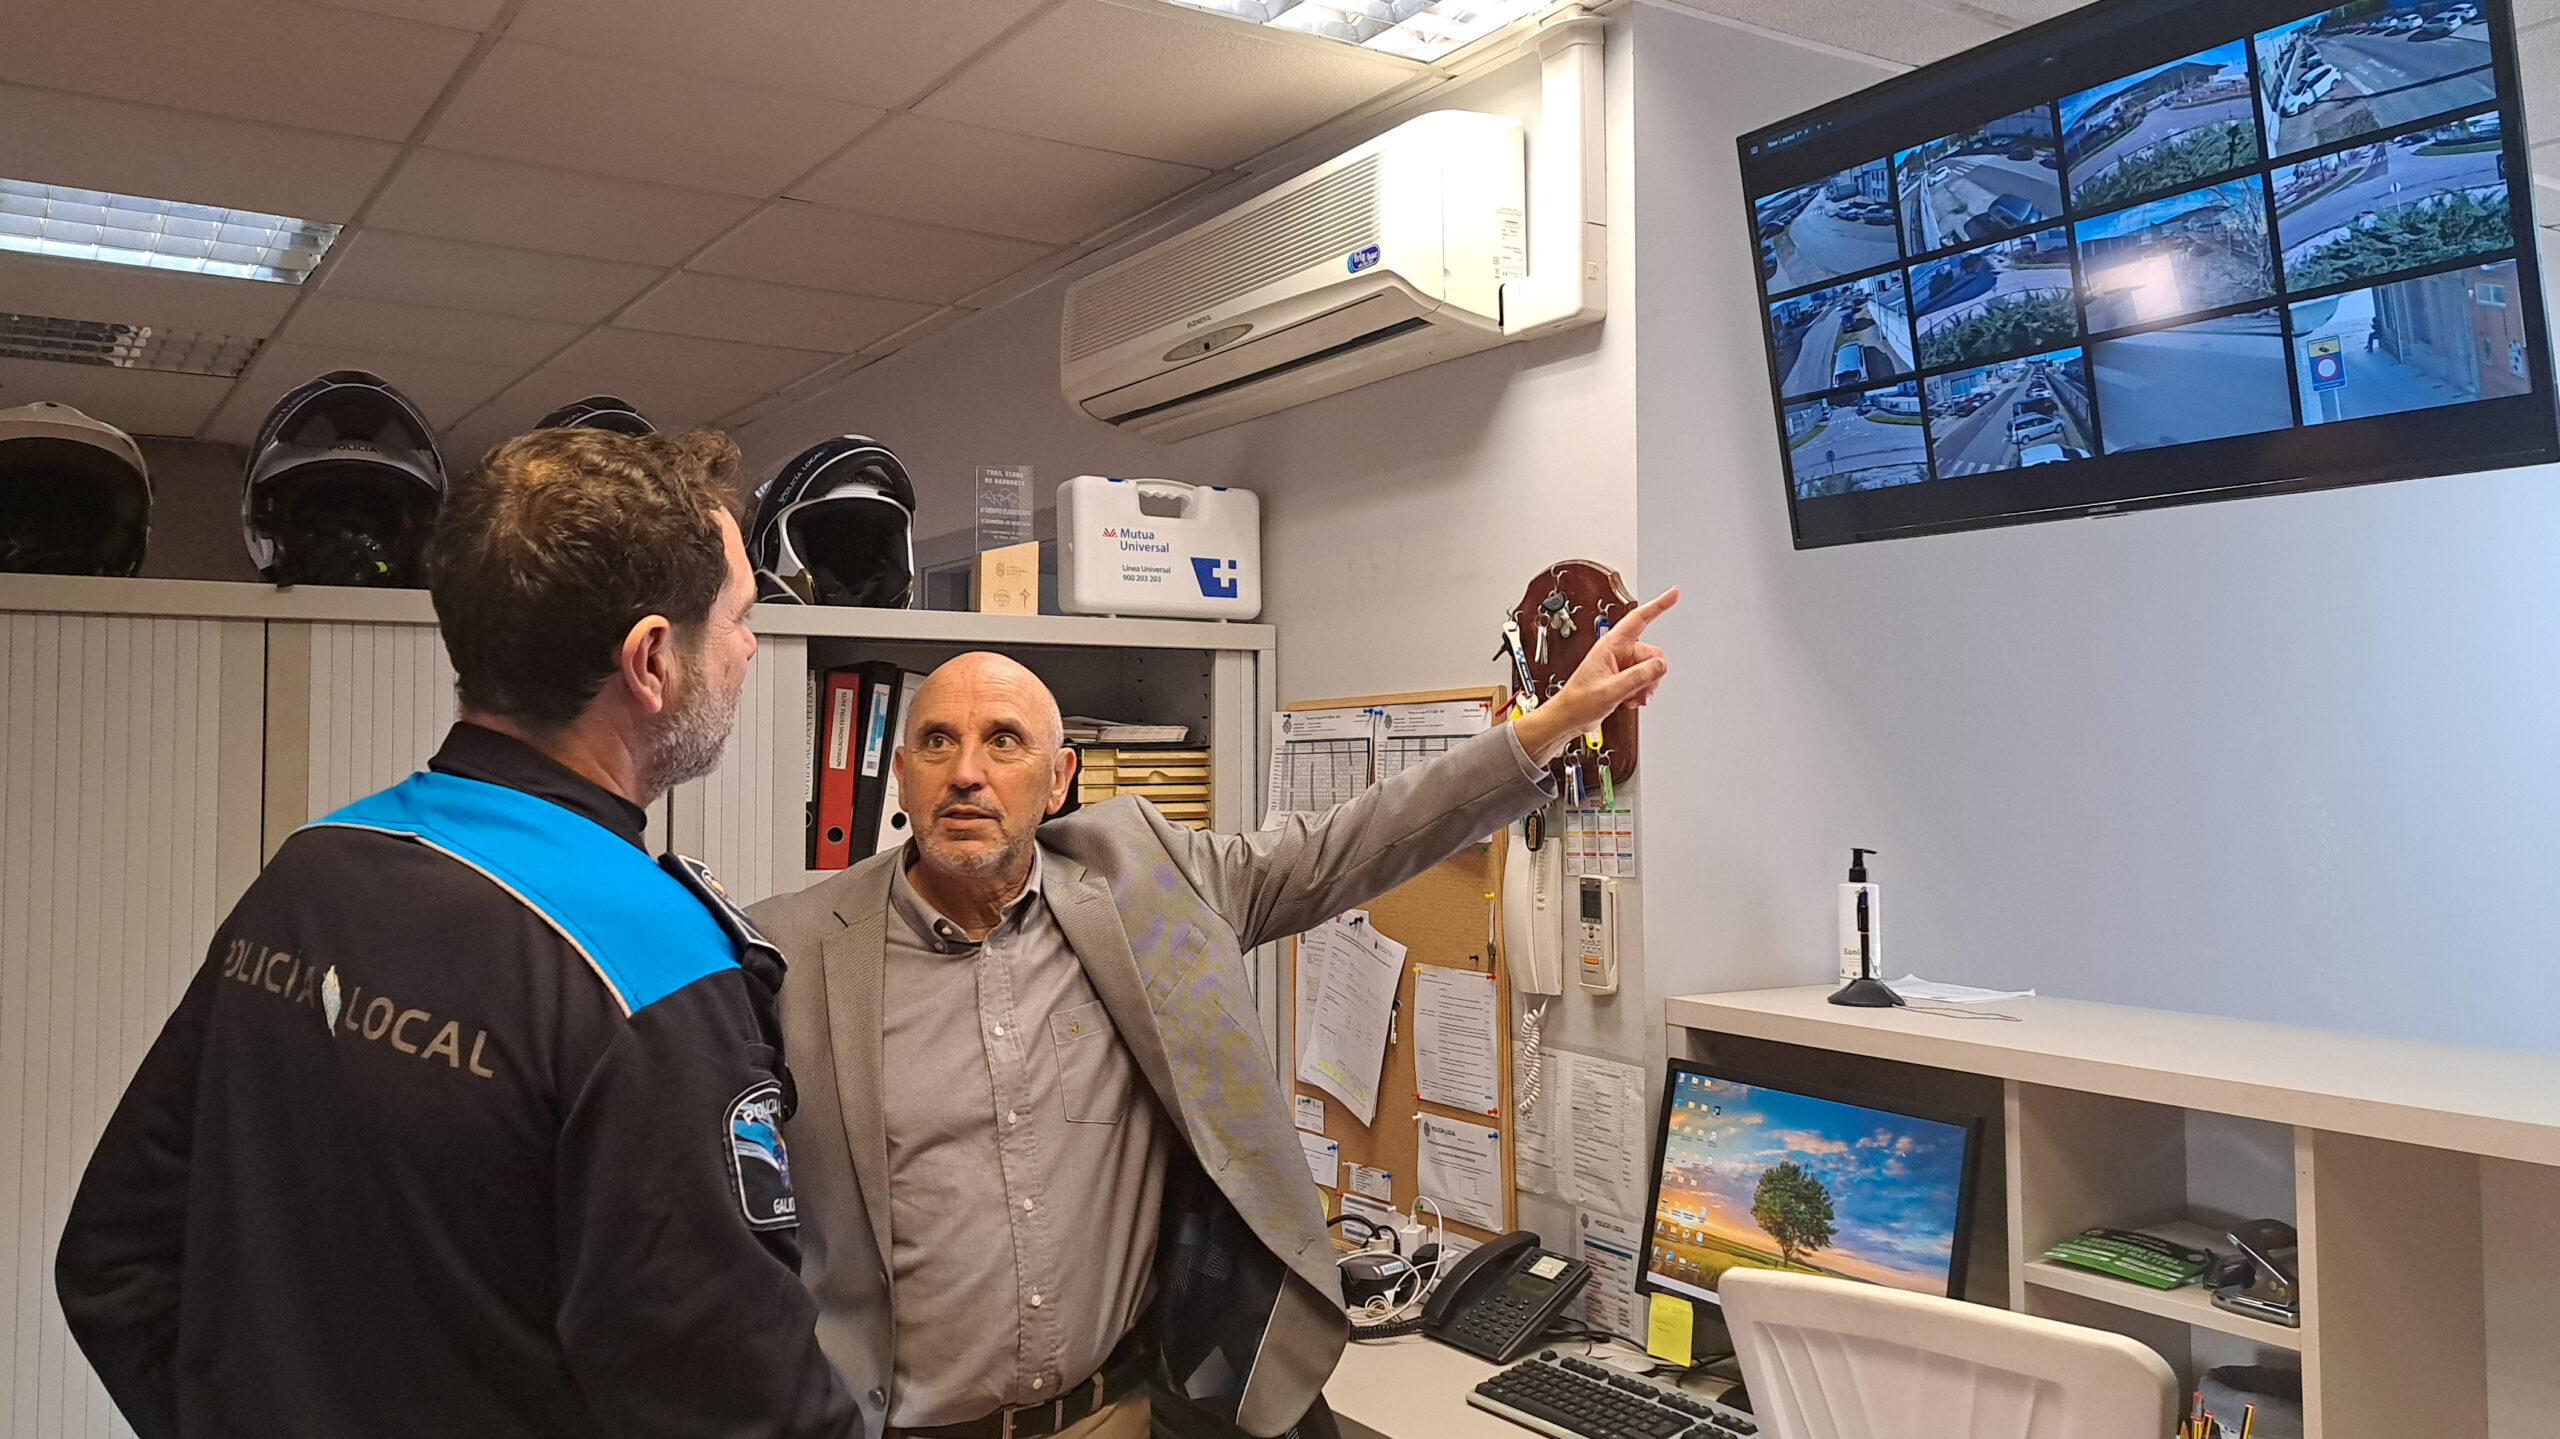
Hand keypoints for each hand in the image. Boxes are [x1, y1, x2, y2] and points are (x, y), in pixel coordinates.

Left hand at [1514, 587, 1677, 765]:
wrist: (1569, 717)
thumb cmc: (1579, 701)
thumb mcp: (1611, 689)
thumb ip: (1639, 676)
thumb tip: (1660, 665)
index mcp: (1610, 645)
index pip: (1639, 618)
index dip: (1658, 605)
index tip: (1673, 594)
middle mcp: (1617, 651)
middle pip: (1651, 654)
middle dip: (1650, 674)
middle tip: (1638, 689)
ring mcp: (1620, 664)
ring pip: (1650, 669)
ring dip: (1645, 686)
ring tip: (1629, 696)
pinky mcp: (1622, 677)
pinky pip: (1644, 679)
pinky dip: (1641, 691)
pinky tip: (1629, 699)